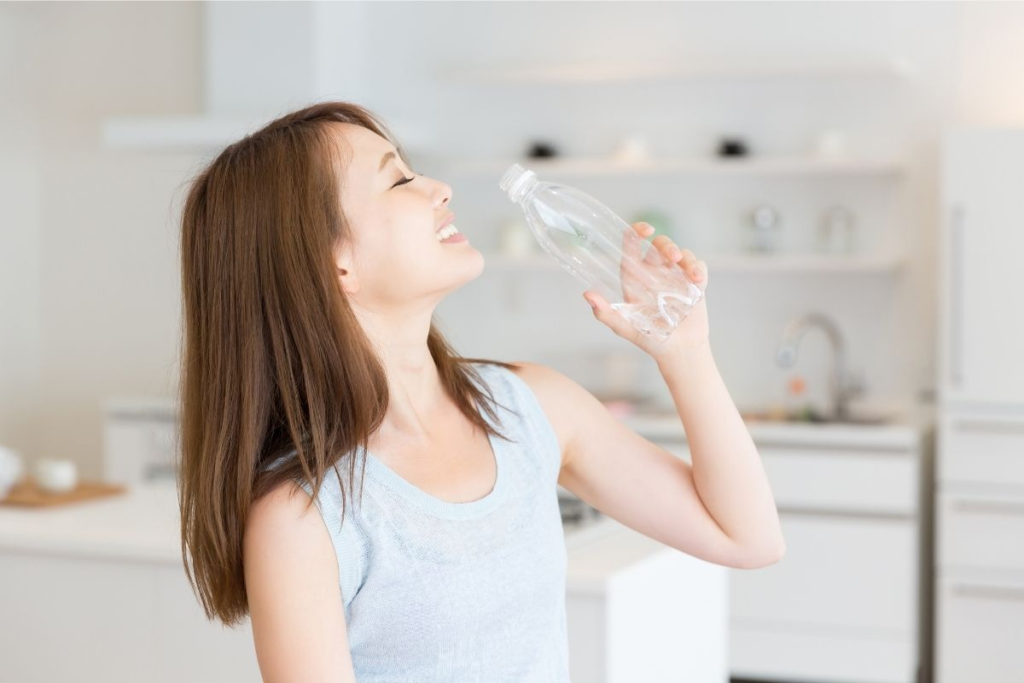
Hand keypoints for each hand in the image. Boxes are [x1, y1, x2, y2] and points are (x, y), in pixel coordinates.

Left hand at [583, 222, 709, 362]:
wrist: (678, 351)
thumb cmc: (649, 338)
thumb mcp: (625, 327)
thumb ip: (606, 313)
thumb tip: (587, 295)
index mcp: (635, 278)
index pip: (633, 248)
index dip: (636, 233)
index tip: (644, 229)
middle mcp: (655, 273)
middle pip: (660, 245)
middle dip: (666, 245)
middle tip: (671, 256)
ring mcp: (675, 277)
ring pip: (681, 253)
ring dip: (685, 256)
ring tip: (688, 271)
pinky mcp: (694, 283)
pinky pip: (698, 266)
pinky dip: (698, 268)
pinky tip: (698, 280)